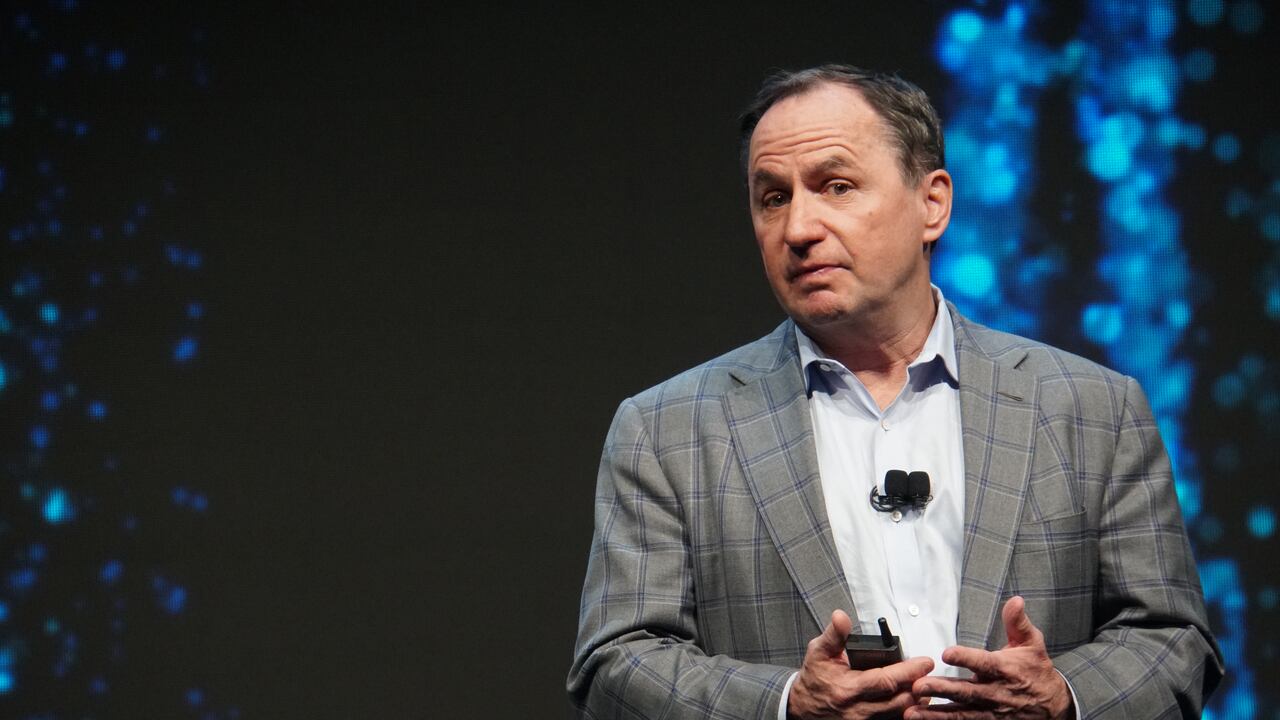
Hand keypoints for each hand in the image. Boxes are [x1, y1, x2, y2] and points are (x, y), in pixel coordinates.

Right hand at [789, 609, 934, 718]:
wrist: (802, 707)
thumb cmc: (814, 678)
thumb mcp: (818, 652)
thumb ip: (834, 634)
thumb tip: (841, 617)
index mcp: (849, 688)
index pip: (886, 680)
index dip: (909, 671)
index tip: (925, 661)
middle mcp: (859, 708)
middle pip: (900, 701)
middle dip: (919, 687)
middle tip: (930, 674)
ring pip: (899, 713)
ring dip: (915, 700)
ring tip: (923, 685)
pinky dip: (904, 710)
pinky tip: (911, 699)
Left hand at [904, 596, 1071, 719]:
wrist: (1055, 705)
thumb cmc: (1037, 671)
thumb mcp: (1033, 643)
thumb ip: (1018, 622)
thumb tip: (1015, 600)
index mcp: (1004, 669)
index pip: (983, 663)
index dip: (965, 658)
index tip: (946, 653)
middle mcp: (995, 692)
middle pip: (966, 692)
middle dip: (941, 690)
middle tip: (919, 686)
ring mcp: (991, 711)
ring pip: (961, 713)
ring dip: (936, 714)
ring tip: (912, 712)